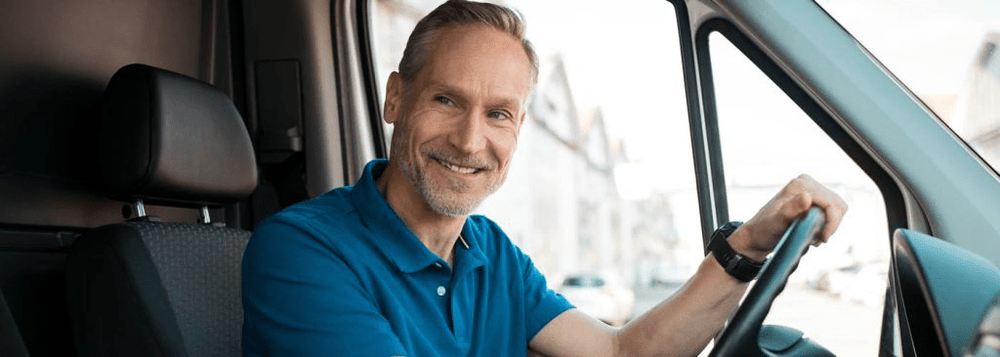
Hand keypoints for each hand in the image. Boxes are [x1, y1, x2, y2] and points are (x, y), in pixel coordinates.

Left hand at [728, 174, 847, 261]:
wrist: (757, 235)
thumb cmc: (764, 230)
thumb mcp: (776, 223)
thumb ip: (791, 210)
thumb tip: (808, 197)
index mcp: (800, 185)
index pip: (832, 203)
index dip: (832, 223)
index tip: (821, 239)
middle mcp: (806, 182)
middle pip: (838, 205)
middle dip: (831, 225)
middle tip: (815, 239)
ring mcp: (810, 189)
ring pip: (838, 209)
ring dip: (829, 225)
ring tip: (812, 236)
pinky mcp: (813, 198)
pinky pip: (832, 211)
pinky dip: (827, 224)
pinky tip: (812, 231)